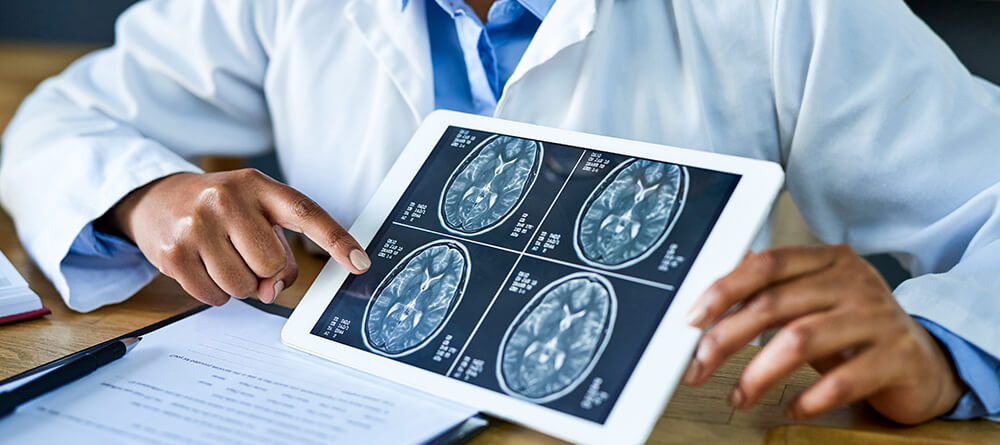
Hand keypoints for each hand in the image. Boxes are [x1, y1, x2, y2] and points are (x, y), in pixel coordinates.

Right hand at [108, 169, 369, 304]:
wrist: (159, 200)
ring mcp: (196, 224)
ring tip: (223, 258)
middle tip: (248, 256)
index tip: (360, 263)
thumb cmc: (222, 211)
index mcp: (258, 186)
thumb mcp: (256, 214)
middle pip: (272, 264)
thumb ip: (278, 251)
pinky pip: (214, 296)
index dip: (336, 241)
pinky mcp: (172, 252)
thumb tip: (271, 291)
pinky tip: (205, 268)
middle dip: (266, 271)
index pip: (305, 213)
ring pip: (243, 285)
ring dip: (240, 285)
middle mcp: (227, 199)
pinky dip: (216, 293)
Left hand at [683, 245, 964, 423]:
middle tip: (699, 365)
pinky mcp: (896, 357)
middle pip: (774, 304)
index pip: (767, 264)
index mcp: (828, 261)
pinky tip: (791, 407)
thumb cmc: (857, 329)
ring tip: (740, 396)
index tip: (693, 318)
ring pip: (801, 340)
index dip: (725, 289)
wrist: (925, 361)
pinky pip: (842, 380)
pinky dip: (808, 398)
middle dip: (726, 338)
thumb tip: (710, 295)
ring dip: (759, 373)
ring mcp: (877, 318)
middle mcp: (853, 282)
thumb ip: (770, 292)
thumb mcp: (814, 301)